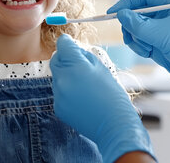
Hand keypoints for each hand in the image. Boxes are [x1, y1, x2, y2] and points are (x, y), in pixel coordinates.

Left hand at [51, 34, 153, 162]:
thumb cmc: (113, 96)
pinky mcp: (57, 107)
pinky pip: (58, 93)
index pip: (62, 44)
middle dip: (64, 59)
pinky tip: (81, 99)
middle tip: (79, 65)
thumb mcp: (103, 69)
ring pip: (57, 77)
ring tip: (84, 87)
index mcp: (76, 66)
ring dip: (66, 76)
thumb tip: (74, 50)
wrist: (114, 126)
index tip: (72, 46)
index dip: (68, 43)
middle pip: (55, 59)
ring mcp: (58, 94)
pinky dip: (66, 92)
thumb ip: (85, 56)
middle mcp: (63, 79)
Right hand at [108, 0, 169, 99]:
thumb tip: (120, 14)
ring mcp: (157, 26)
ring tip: (146, 48)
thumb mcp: (162, 35)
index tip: (114, 13)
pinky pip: (137, 39)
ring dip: (135, 39)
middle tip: (132, 36)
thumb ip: (139, 24)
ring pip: (133, 27)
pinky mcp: (154, 39)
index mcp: (169, 3)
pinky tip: (149, 53)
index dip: (126, 1)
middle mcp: (162, 12)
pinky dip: (138, 46)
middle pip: (134, 11)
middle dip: (131, 26)